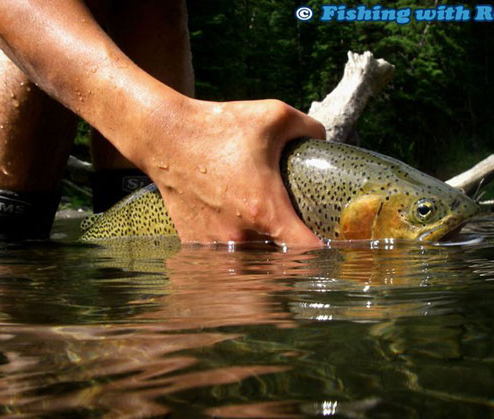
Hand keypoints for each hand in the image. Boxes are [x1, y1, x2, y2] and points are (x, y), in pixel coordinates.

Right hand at [140, 98, 325, 246]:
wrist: (164, 136)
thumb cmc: (219, 126)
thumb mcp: (275, 115)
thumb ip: (309, 128)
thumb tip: (322, 141)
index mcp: (265, 210)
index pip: (305, 250)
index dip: (323, 251)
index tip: (329, 245)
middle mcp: (240, 234)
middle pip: (279, 261)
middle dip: (291, 252)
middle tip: (295, 231)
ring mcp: (214, 243)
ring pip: (250, 262)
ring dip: (262, 251)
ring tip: (264, 230)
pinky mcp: (194, 243)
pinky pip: (223, 255)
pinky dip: (233, 248)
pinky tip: (233, 226)